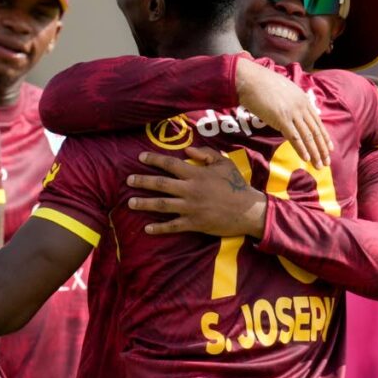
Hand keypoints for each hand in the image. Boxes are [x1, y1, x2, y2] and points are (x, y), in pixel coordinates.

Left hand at [127, 146, 267, 237]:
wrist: (248, 210)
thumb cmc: (235, 185)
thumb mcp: (223, 163)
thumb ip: (205, 154)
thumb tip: (186, 149)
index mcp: (196, 174)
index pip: (170, 164)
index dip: (154, 160)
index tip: (140, 157)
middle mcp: (190, 190)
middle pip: (160, 184)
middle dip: (142, 181)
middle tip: (128, 180)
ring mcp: (191, 208)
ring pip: (162, 205)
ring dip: (145, 204)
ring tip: (130, 203)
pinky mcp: (194, 223)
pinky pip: (173, 226)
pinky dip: (159, 228)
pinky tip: (147, 228)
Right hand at [235, 58, 332, 167]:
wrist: (250, 80)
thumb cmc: (262, 83)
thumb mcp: (283, 90)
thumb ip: (290, 101)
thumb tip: (290, 112)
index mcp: (303, 99)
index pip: (317, 122)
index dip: (324, 137)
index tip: (329, 148)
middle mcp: (301, 107)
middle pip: (315, 131)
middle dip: (322, 148)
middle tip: (326, 162)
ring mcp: (292, 113)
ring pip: (308, 136)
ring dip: (315, 152)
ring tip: (319, 165)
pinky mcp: (281, 119)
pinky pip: (294, 137)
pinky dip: (301, 149)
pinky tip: (306, 158)